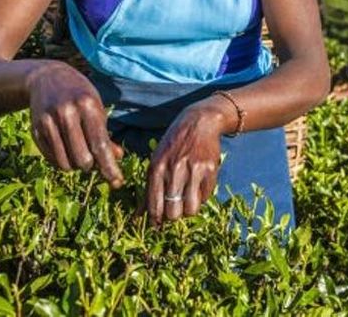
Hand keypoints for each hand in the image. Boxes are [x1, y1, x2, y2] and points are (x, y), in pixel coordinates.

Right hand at [28, 62, 124, 188]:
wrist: (47, 78)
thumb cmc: (80, 96)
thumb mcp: (97, 109)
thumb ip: (105, 135)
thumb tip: (117, 158)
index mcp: (87, 105)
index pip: (100, 145)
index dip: (109, 167)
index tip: (117, 182)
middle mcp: (66, 113)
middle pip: (82, 159)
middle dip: (91, 165)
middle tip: (92, 158)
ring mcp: (48, 121)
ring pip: (65, 164)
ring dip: (75, 166)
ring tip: (79, 152)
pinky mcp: (35, 130)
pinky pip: (52, 160)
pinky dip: (62, 161)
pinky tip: (66, 149)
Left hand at [146, 102, 224, 224]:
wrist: (198, 123)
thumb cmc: (173, 146)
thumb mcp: (156, 162)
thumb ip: (149, 190)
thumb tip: (137, 217)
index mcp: (157, 168)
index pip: (154, 205)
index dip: (156, 220)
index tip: (157, 225)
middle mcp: (174, 169)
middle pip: (173, 212)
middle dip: (173, 216)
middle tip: (174, 210)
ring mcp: (193, 170)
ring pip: (191, 209)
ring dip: (189, 210)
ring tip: (187, 201)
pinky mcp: (210, 170)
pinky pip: (205, 197)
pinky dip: (201, 198)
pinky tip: (198, 187)